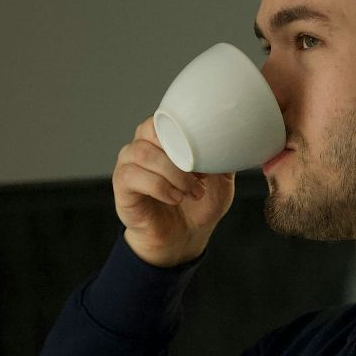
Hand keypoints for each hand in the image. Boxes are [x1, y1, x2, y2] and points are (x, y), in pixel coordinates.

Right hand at [113, 118, 235, 267]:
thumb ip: (224, 158)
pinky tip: (175, 198)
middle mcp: (142, 146)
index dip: (186, 134)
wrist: (185, 238)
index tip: (206, 155)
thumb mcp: (221, 179)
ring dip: (173, 173)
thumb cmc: (198, 205)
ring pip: (143, 153)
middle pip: (150, 130)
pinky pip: (133, 176)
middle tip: (201, 176)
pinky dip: (160, 187)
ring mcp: (129, 165)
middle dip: (180, 153)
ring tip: (191, 191)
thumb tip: (233, 140)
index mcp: (164, 138)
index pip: (166, 117)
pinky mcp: (122, 187)